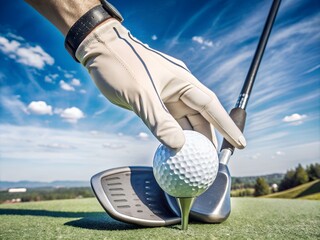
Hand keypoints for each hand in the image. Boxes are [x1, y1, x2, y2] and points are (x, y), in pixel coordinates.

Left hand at [76, 19, 245, 149]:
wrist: (99, 51)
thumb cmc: (121, 65)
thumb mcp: (140, 94)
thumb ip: (158, 121)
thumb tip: (177, 146)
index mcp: (183, 82)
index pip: (211, 106)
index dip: (227, 125)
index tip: (239, 142)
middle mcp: (178, 90)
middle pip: (200, 118)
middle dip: (207, 139)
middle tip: (212, 160)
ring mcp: (165, 98)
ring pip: (183, 123)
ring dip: (189, 141)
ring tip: (195, 161)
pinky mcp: (153, 104)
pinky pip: (167, 124)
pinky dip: (172, 138)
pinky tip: (174, 151)